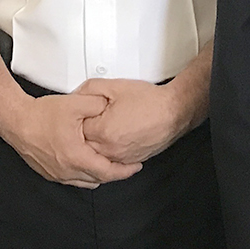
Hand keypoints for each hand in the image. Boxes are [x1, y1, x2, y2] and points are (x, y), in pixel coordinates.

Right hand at [0, 93, 140, 188]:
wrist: (16, 120)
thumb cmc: (40, 115)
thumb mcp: (75, 104)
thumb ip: (98, 104)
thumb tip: (111, 106)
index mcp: (77, 157)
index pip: (108, 172)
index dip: (125, 170)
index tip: (135, 166)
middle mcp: (67, 170)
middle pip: (99, 179)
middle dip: (115, 173)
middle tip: (125, 164)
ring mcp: (57, 174)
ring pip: (86, 182)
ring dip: (99, 174)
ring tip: (108, 163)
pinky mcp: (49, 172)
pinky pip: (73, 179)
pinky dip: (84, 173)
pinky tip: (87, 162)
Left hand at [76, 78, 197, 164]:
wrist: (173, 112)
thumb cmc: (150, 101)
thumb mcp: (114, 87)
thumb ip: (90, 90)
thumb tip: (76, 96)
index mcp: (102, 131)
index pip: (75, 130)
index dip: (76, 119)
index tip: (78, 114)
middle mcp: (110, 149)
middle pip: (83, 146)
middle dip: (83, 133)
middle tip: (87, 121)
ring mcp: (120, 157)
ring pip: (96, 156)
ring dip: (93, 145)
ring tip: (100, 130)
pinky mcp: (130, 161)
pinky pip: (110, 161)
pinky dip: (107, 152)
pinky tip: (110, 141)